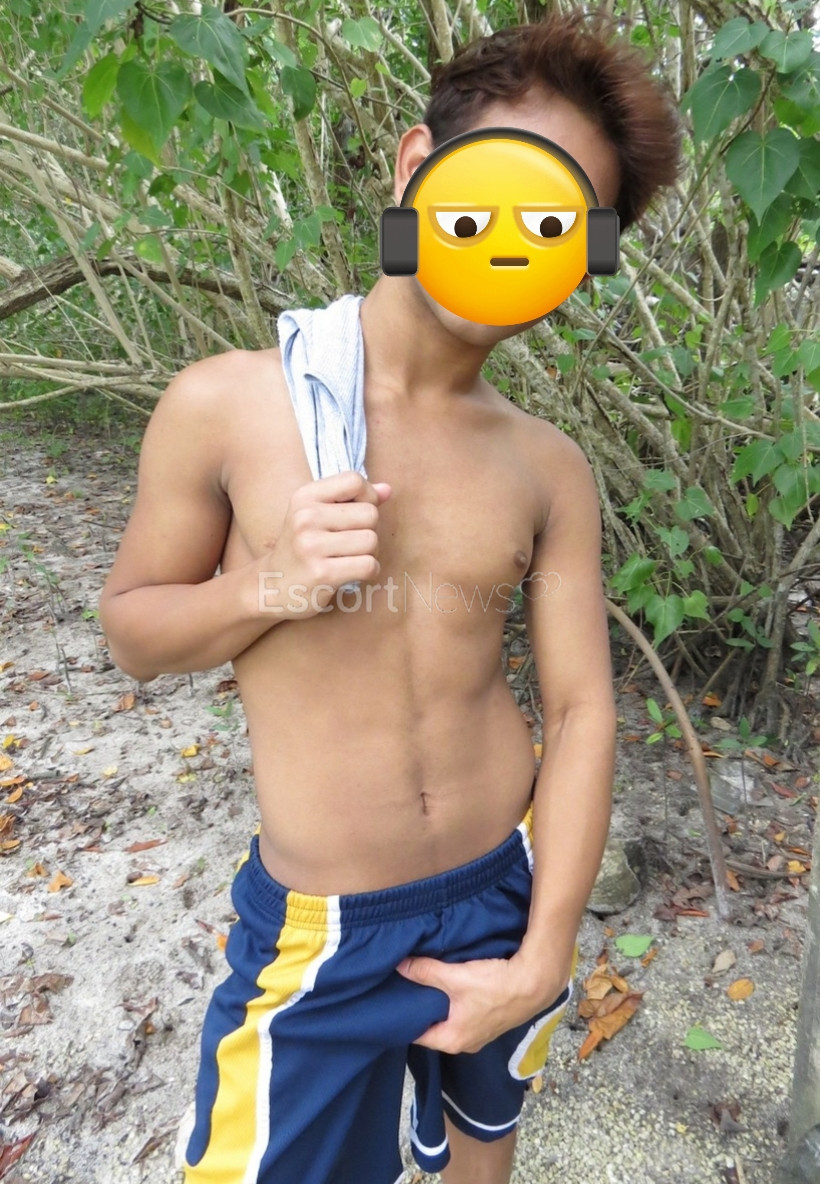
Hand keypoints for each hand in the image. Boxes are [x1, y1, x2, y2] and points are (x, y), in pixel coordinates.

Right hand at [259, 471, 390, 617]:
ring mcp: (312, 546)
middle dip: (370, 530)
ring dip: (370, 553)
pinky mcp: (322, 573)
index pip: (354, 480)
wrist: (271, 586)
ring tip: (351, 558)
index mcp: (304, 497)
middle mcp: (305, 518)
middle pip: (370, 513)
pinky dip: (369, 571)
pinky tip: (353, 573)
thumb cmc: (302, 547)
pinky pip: (368, 565)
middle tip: (352, 543)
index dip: (368, 496)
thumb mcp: (316, 514)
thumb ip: (352, 499)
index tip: (358, 514)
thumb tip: (388, 490)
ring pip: (371, 540)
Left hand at [396, 952, 570, 1055]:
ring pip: (450, 1020)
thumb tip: (399, 966)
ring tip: (426, 985)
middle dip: (421, 1009)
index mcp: (452, 1040)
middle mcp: (465, 1043)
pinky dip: (456, 1003)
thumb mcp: (455, 978)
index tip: (392, 1002)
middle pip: (434, 1027)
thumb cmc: (495, 987)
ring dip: (441, 1005)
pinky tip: (452, 986)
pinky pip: (464, 1015)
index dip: (404, 1018)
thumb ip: (425, 972)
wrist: (535, 984)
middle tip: (405, 988)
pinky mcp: (491, 1021)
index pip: (417, 1035)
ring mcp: (480, 1034)